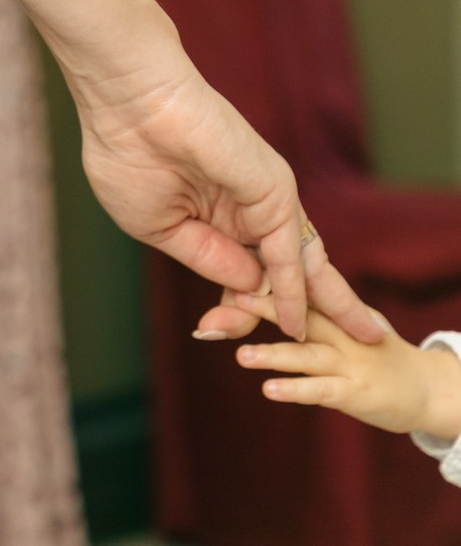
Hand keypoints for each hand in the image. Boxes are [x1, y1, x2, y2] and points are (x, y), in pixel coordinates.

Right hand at [74, 61, 382, 343]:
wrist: (131, 106)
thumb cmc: (127, 155)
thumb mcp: (158, 227)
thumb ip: (206, 258)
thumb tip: (250, 286)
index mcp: (210, 215)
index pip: (235, 272)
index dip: (229, 307)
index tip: (208, 332)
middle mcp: (243, 210)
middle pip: (278, 271)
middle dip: (291, 310)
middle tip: (310, 346)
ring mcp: (262, 201)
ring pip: (298, 265)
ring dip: (322, 304)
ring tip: (362, 335)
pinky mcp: (275, 192)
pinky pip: (287, 254)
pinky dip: (292, 290)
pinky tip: (295, 322)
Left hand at [232, 293, 460, 439]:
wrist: (427, 389)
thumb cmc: (375, 353)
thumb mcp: (344, 327)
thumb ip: (308, 314)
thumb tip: (258, 298)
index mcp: (339, 314)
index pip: (305, 293)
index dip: (274, 282)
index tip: (240, 270)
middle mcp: (344, 334)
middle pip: (304, 316)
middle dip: (268, 307)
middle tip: (234, 298)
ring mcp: (351, 363)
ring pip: (306, 355)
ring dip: (273, 355)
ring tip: (241, 355)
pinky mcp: (355, 393)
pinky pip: (320, 390)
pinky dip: (295, 389)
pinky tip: (268, 389)